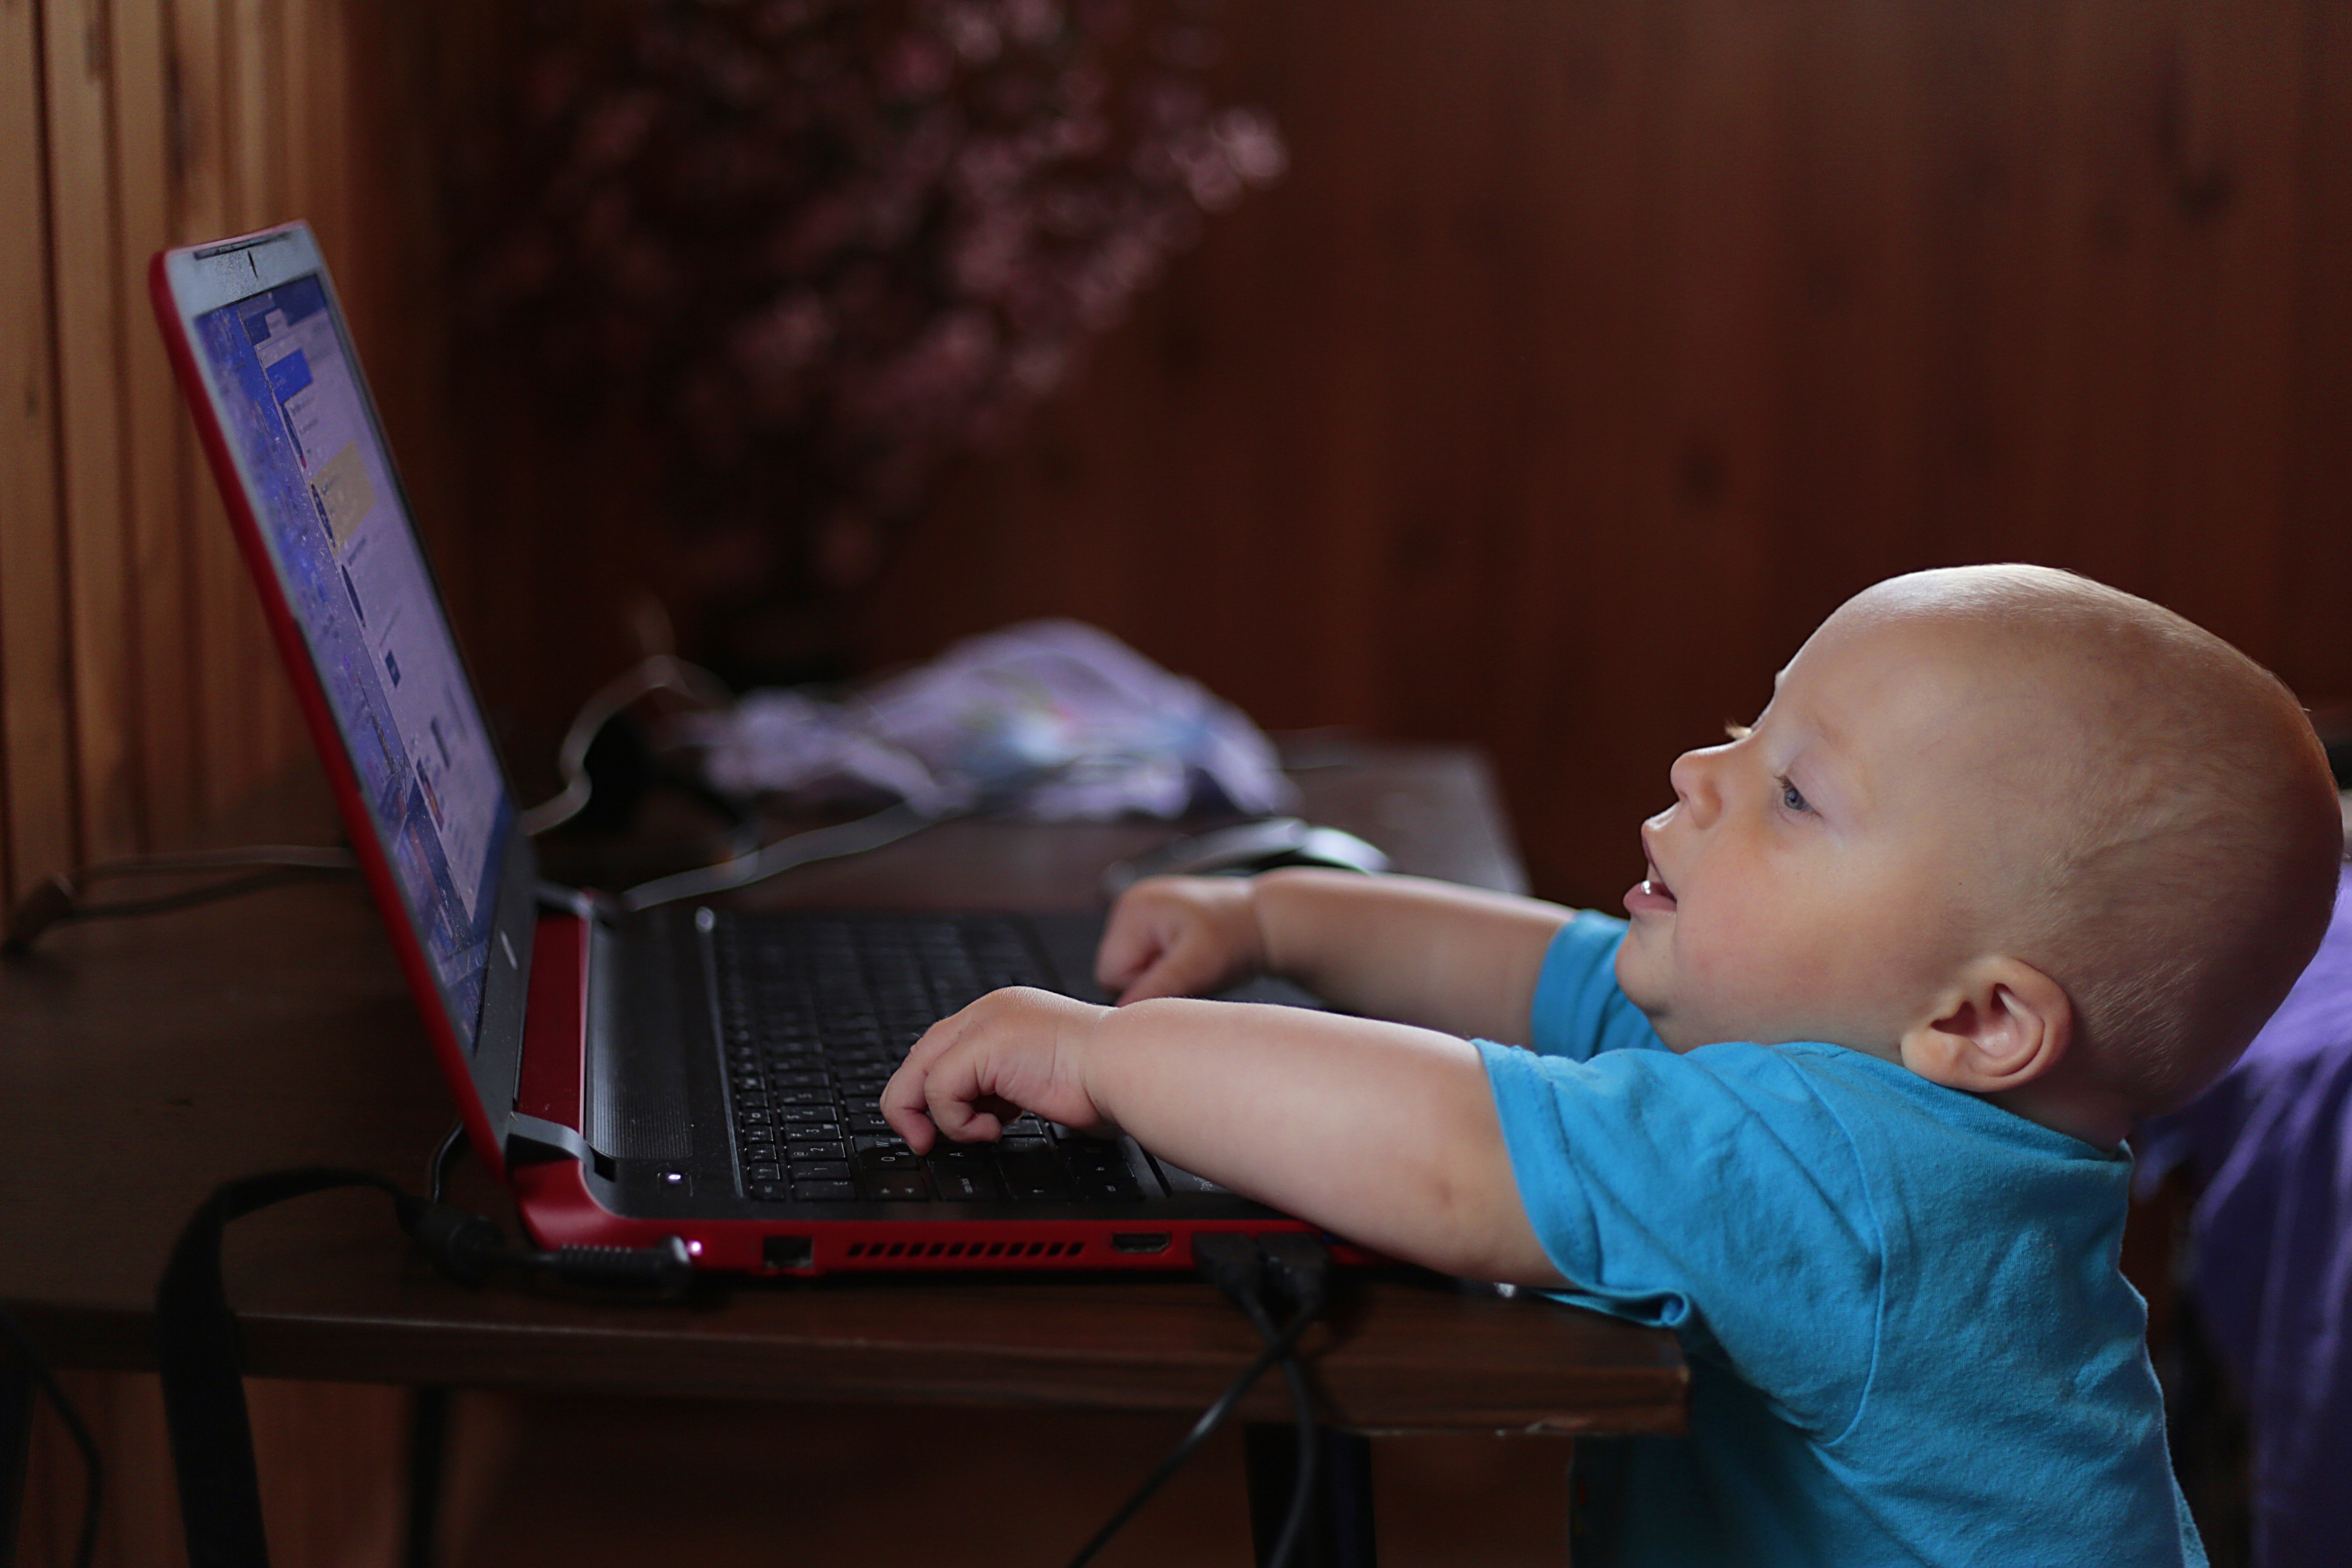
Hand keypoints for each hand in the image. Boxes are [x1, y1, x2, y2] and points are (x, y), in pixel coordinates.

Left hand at [881, 987, 1114, 1153]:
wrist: (1128, 1066)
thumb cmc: (1105, 1080)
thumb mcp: (1041, 1081)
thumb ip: (1007, 1088)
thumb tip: (983, 1116)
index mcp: (1005, 1015)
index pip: (943, 1049)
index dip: (932, 1091)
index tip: (939, 1127)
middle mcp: (989, 1011)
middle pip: (919, 1057)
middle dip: (912, 1106)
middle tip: (924, 1141)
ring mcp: (984, 1023)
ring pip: (917, 1074)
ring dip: (937, 1118)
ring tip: (977, 1133)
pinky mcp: (983, 1045)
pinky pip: (939, 1091)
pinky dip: (957, 1121)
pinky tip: (994, 1128)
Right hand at [1094, 875, 1266, 1003]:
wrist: (1263, 921)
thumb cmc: (1236, 937)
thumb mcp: (1200, 966)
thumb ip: (1159, 987)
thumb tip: (1122, 1013)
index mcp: (1133, 909)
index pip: (1110, 973)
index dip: (1144, 986)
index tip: (1181, 977)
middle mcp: (1129, 905)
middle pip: (1115, 972)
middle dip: (1150, 980)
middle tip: (1188, 971)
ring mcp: (1138, 913)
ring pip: (1128, 970)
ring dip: (1158, 975)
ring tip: (1191, 963)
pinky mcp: (1149, 923)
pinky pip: (1141, 960)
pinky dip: (1163, 967)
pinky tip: (1187, 958)